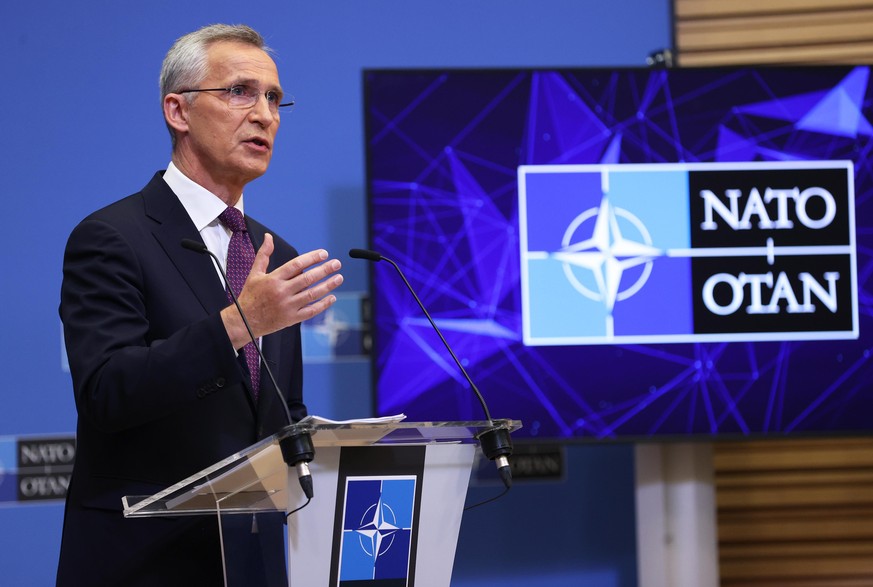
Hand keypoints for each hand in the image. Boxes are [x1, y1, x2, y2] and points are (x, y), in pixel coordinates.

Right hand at [221, 234, 342, 348]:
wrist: (244, 322)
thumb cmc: (250, 296)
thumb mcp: (255, 273)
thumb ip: (264, 254)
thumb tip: (268, 237)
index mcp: (273, 279)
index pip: (296, 265)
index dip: (312, 258)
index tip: (324, 254)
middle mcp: (281, 292)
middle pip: (308, 278)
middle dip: (325, 270)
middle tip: (337, 264)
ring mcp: (288, 306)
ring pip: (312, 294)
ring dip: (328, 286)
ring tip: (339, 278)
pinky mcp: (291, 318)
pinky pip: (311, 311)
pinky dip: (323, 304)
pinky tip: (332, 297)